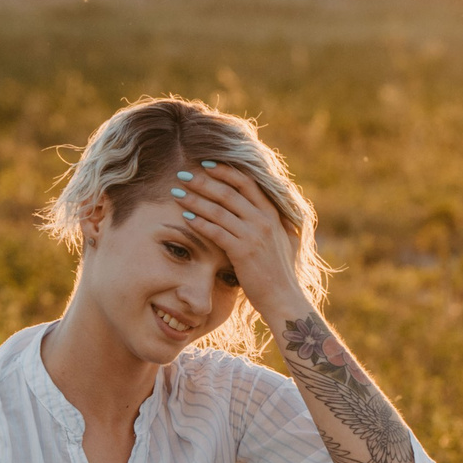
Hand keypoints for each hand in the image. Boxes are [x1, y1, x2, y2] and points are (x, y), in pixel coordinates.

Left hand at [173, 160, 305, 325]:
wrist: (283, 297)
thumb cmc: (280, 272)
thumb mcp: (285, 240)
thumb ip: (278, 222)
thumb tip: (272, 209)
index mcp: (272, 213)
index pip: (246, 182)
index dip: (225, 171)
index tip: (205, 165)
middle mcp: (263, 220)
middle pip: (228, 192)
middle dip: (203, 181)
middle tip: (183, 175)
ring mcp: (253, 235)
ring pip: (219, 210)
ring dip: (195, 199)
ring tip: (177, 193)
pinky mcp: (243, 252)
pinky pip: (216, 232)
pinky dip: (200, 223)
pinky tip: (186, 217)